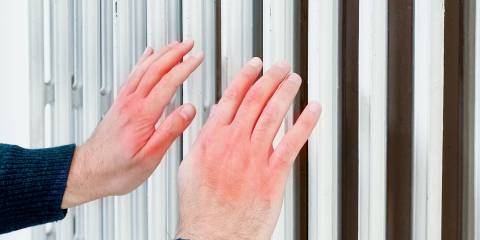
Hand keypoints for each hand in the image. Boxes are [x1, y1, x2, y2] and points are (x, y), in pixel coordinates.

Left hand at [61, 40, 203, 207]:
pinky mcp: (120, 104)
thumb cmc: (117, 169)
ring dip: (161, 54)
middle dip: (175, 53)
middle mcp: (131, 104)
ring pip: (144, 69)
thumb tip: (189, 110)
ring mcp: (124, 102)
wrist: (88, 172)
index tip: (198, 58)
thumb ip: (170, 131)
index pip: (168, 83)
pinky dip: (142, 62)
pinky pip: (133, 76)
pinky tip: (147, 56)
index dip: (185, 67)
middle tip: (190, 43)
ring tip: (175, 45)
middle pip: (155, 69)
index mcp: (142, 115)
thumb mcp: (150, 157)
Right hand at [176, 58, 320, 238]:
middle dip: (270, 78)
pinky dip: (305, 123)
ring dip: (286, 92)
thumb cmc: (200, 208)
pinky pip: (292, 143)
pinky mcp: (273, 175)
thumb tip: (213, 122)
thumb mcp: (190, 168)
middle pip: (255, 101)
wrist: (213, 237)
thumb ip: (204, 141)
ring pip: (273, 115)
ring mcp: (254, 158)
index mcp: (212, 140)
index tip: (254, 65)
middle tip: (280, 66)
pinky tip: (312, 110)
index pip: (231, 98)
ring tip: (294, 79)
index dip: (245, 77)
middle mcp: (234, 144)